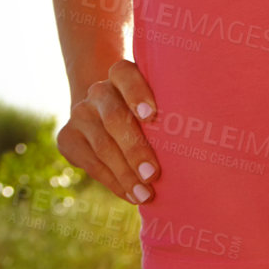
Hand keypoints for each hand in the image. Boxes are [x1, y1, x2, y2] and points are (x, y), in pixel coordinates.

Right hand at [56, 58, 160, 204]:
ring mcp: (80, 113)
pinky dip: (114, 182)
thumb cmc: (148, 110)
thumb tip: (201, 138)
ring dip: (126, 174)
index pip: (125, 74)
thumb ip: (170, 106)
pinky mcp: (67, 137)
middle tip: (153, 174)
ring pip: (104, 146)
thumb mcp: (158, 100)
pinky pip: (92, 164)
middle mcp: (98, 91)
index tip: (152, 116)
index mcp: (122, 74)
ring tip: (146, 194)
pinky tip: (130, 194)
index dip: (137, 93)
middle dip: (135, 149)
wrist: (105, 113)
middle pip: (115, 118)